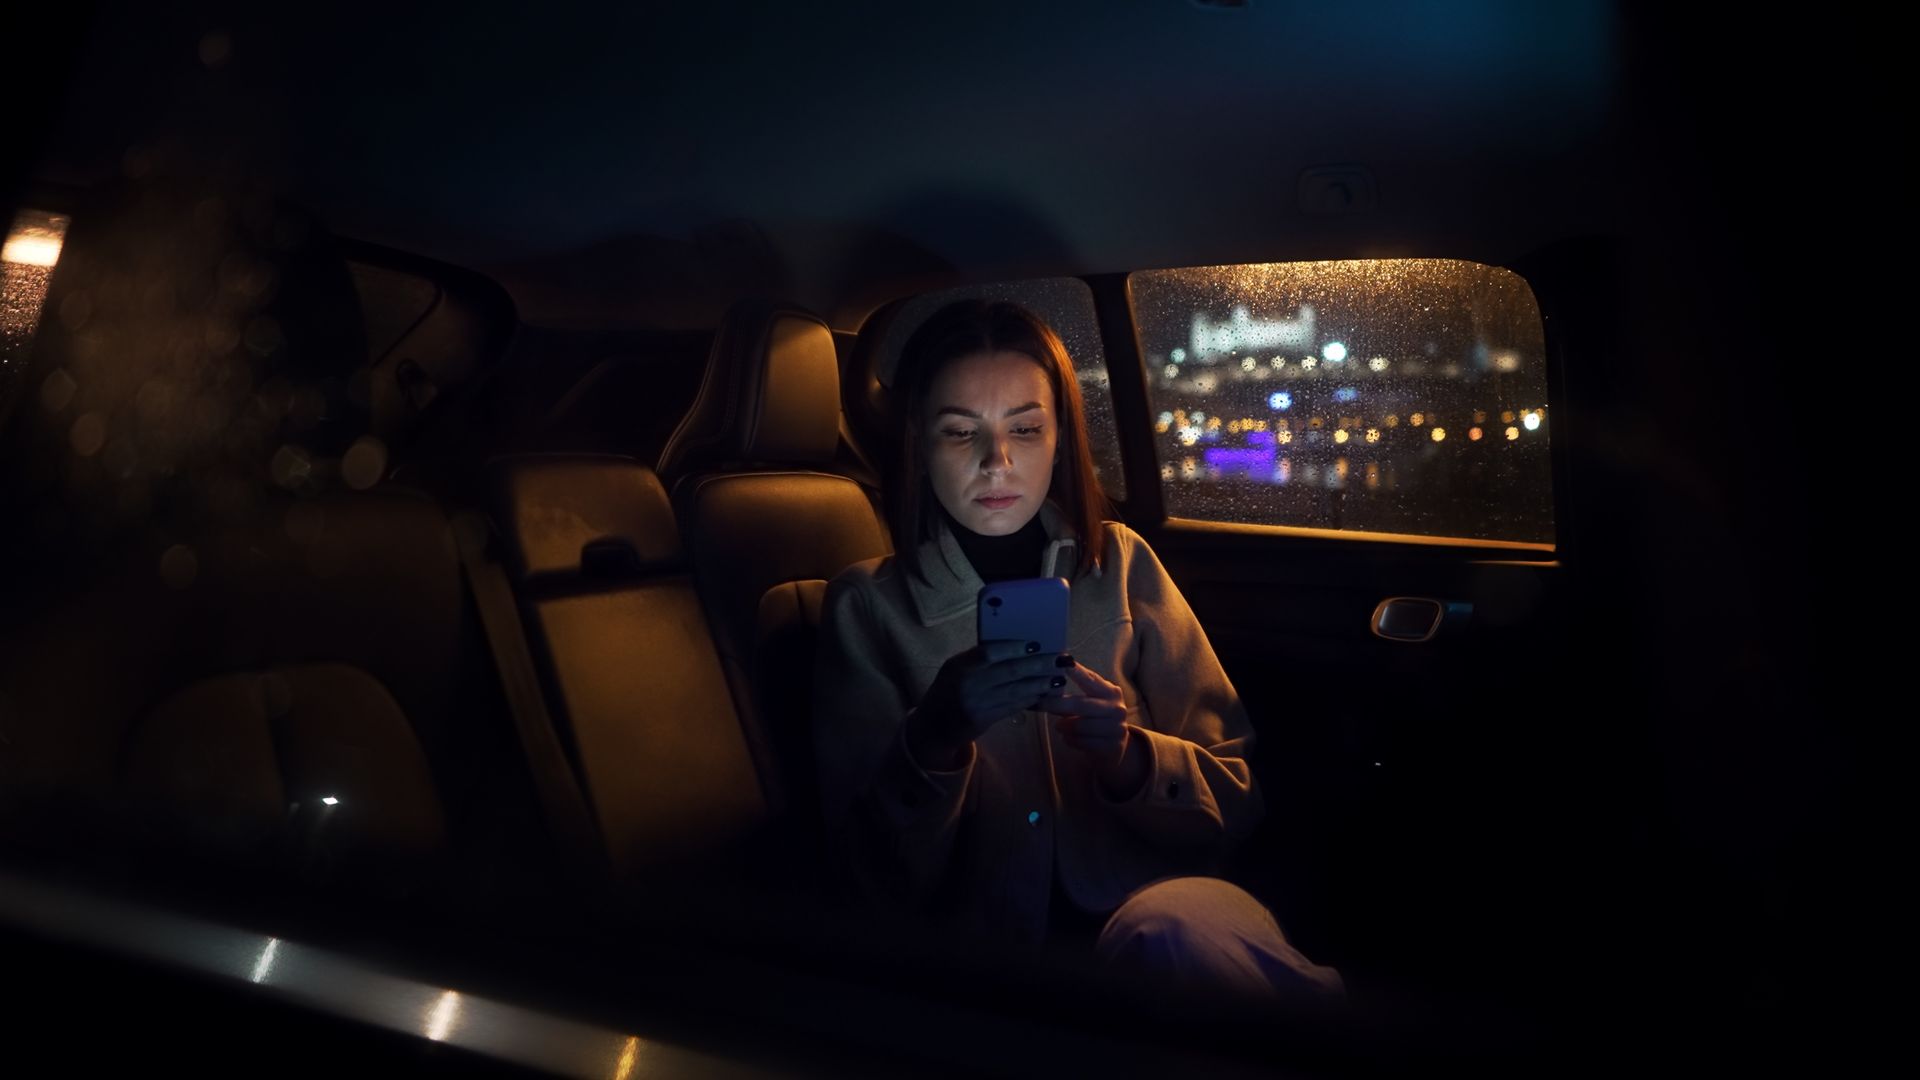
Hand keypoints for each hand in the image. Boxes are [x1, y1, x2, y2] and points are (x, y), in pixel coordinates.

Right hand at [907, 640, 1068, 769]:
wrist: (933, 725)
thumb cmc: (949, 689)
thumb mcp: (956, 669)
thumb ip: (979, 659)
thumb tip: (1018, 647)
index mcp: (959, 664)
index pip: (990, 651)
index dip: (1016, 647)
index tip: (1037, 644)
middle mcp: (967, 683)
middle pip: (1009, 671)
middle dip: (1039, 665)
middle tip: (1060, 660)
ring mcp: (975, 703)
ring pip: (1015, 691)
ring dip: (1040, 684)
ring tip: (1058, 679)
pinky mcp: (983, 719)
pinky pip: (1012, 707)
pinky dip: (1030, 700)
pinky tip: (1044, 694)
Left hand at [1036, 661, 1148, 798]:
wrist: (1114, 747)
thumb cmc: (1094, 719)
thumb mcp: (1090, 702)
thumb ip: (1072, 694)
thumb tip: (1045, 685)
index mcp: (1110, 692)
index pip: (1091, 678)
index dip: (1076, 671)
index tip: (1061, 661)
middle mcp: (1116, 708)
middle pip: (1080, 705)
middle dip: (1056, 704)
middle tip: (1040, 704)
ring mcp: (1116, 728)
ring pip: (1079, 726)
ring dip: (1063, 726)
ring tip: (1059, 726)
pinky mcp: (1112, 746)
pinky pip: (1081, 742)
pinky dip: (1070, 740)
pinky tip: (1068, 737)